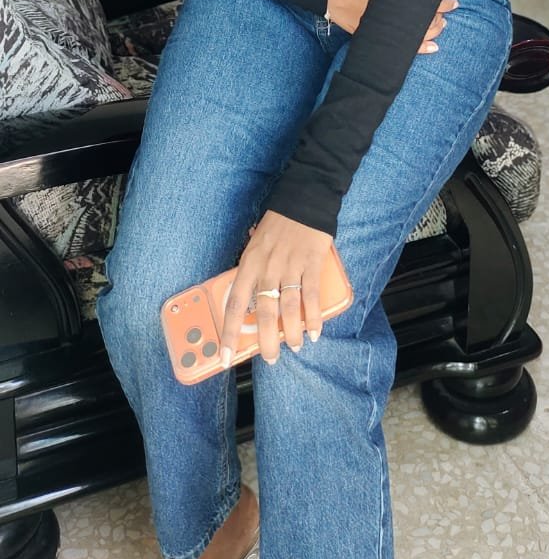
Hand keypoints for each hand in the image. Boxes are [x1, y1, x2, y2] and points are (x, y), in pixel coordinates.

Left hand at [220, 209, 332, 366]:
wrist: (304, 200)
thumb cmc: (277, 226)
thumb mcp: (256, 246)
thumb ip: (254, 273)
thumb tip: (251, 303)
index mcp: (249, 263)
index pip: (234, 304)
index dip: (229, 333)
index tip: (224, 357)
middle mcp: (268, 267)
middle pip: (263, 312)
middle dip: (266, 341)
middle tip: (271, 359)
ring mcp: (291, 266)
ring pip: (288, 308)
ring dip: (291, 332)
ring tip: (294, 346)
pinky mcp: (312, 263)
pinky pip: (312, 296)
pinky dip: (314, 317)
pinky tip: (314, 332)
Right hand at [326, 0, 458, 51]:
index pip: (429, 2)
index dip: (444, 4)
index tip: (454, 4)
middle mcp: (396, 14)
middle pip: (427, 21)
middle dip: (438, 19)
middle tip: (444, 17)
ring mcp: (388, 29)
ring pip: (419, 35)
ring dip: (433, 32)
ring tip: (440, 27)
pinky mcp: (379, 38)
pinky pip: (404, 47)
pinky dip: (420, 48)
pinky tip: (433, 48)